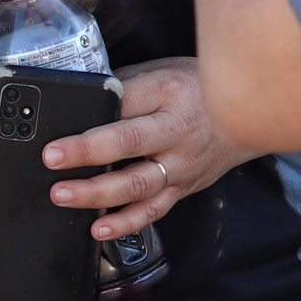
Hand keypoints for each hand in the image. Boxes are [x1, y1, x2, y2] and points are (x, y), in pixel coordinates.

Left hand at [40, 58, 260, 240]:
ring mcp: (182, 164)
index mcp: (167, 92)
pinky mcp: (183, 189)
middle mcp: (176, 130)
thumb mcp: (162, 70)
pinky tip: (99, 229)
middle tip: (52, 160)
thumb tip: (83, 100)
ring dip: (98, 194)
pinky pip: (153, 211)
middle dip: (87, 153)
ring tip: (64, 195)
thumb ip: (126, 86)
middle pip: (129, 143)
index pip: (123, 101)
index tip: (59, 123)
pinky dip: (126, 224)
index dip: (91, 112)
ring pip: (138, 184)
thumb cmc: (196, 89)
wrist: (248, 116)